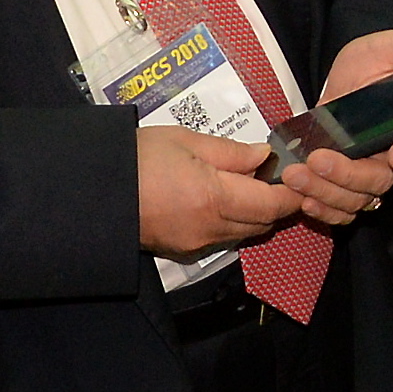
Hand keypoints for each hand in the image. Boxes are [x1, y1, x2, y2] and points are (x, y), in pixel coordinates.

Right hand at [139, 126, 298, 257]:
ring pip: (244, 233)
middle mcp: (210, 229)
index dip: (292, 193)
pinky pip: (221, 238)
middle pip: (263, 223)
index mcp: (214, 198)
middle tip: (276, 175)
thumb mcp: (185, 140)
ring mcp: (196, 244)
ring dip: (254, 213)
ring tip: (248, 184)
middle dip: (276, 203)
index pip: (273, 205)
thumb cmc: (137, 157)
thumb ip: (230, 152)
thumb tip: (263, 156)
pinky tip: (221, 199)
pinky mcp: (183, 251)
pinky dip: (231, 221)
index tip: (300, 175)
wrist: (92, 191)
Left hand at [278, 16, 392, 225]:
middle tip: (317, 161)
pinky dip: (322, 211)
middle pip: (379, 181)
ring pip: (357, 199)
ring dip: (326, 193)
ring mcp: (366, 170)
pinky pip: (340, 209)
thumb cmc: (373, 60)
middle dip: (347, 176)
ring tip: (296, 176)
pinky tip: (302, 200)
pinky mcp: (343, 182)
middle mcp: (390, 154)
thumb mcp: (392, 47)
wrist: (345, 77)